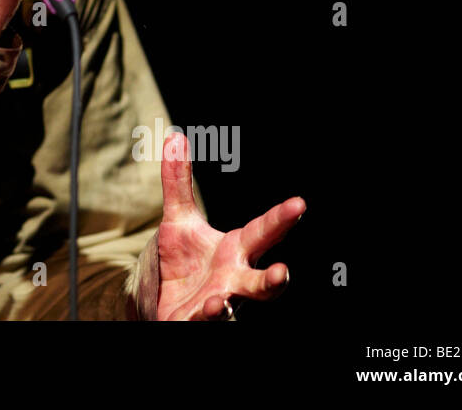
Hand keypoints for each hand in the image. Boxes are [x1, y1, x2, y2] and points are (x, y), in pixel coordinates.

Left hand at [151, 132, 303, 320]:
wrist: (163, 302)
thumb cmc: (184, 261)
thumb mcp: (178, 219)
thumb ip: (178, 183)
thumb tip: (175, 136)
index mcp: (237, 250)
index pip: (263, 232)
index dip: (281, 219)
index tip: (299, 204)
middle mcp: (235, 280)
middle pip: (262, 283)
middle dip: (275, 280)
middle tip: (283, 272)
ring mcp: (219, 304)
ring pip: (233, 310)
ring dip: (227, 308)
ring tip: (219, 301)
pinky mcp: (195, 322)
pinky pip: (203, 323)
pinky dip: (205, 318)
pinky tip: (204, 309)